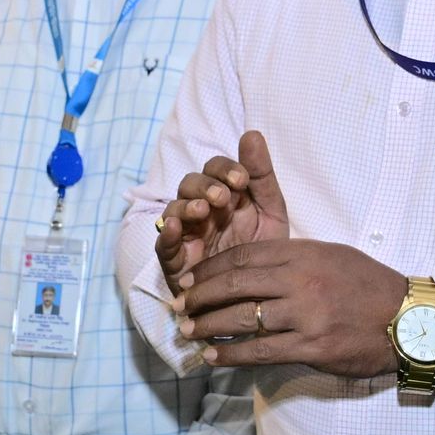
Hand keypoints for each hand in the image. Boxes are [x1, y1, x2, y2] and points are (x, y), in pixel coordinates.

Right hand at [154, 130, 287, 282]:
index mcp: (225, 196)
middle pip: (191, 185)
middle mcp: (202, 212)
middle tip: (222, 197)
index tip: (242, 179)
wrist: (264, 302)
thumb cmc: (264, 254)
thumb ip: (262, 176)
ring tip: (203, 210)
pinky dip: (168, 233)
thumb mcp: (270, 213)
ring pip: (174, 210)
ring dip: (187, 205)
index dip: (225, 169)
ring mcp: (187, 235)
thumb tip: (251, 133)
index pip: (215, 170)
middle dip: (205, 186)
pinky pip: (164, 244)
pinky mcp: (176, 262)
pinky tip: (178, 227)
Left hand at [174, 235, 408, 377]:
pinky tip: (214, 357)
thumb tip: (253, 265)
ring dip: (208, 326)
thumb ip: (293, 258)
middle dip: (199, 294)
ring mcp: (306, 314)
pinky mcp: (312, 345)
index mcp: (304, 253)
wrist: (410, 321)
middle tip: (178, 304)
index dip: (210, 267)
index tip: (190, 276)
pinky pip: (261, 351)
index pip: (243, 256)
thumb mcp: (332, 256)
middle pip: (235, 283)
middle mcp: (301, 280)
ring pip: (242, 318)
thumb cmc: (369, 286)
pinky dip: (232, 354)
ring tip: (188, 332)